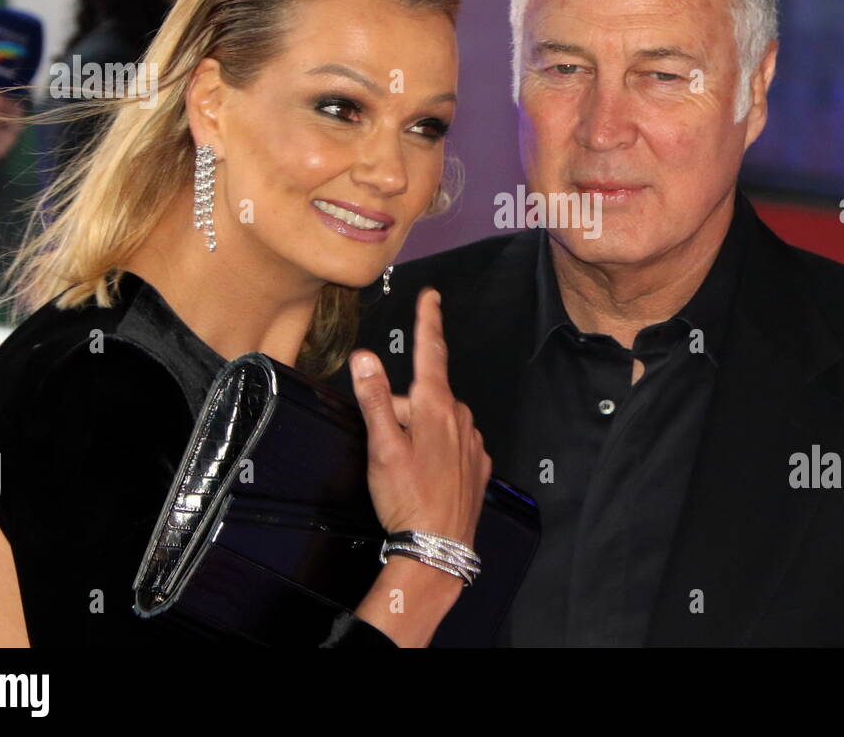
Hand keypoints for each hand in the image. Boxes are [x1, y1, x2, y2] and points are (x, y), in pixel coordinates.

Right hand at [349, 288, 489, 547]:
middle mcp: (461, 417)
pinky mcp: (478, 465)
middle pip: (424, 395)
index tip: (431, 297)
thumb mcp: (381, 446)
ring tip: (401, 468)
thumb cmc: (408, 498)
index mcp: (436, 406)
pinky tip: (423, 476)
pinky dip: (434, 451)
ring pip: (437, 421)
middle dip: (400, 409)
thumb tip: (365, 357)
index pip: (431, 351)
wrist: (439, 547)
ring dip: (417, 431)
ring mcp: (473, 441)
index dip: (428, 321)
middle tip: (382, 444)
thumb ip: (374, 398)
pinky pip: (452, 444)